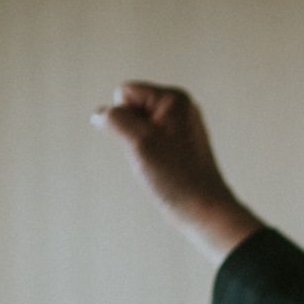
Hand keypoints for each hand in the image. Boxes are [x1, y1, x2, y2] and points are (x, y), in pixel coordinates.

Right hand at [91, 81, 263, 263]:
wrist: (203, 210)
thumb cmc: (175, 175)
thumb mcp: (137, 141)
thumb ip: (114, 119)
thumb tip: (99, 114)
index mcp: (175, 99)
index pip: (125, 93)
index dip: (124, 118)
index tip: (146, 142)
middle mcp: (180, 108)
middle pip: (130, 108)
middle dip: (130, 132)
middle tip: (154, 156)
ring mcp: (180, 126)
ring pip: (136, 128)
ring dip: (137, 146)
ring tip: (159, 164)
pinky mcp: (178, 145)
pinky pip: (147, 142)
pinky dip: (146, 155)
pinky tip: (162, 169)